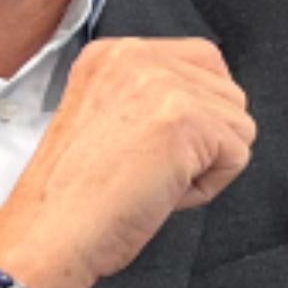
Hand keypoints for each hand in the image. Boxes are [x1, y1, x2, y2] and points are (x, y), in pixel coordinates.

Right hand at [0, 38, 253, 287]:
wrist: (49, 233)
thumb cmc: (74, 197)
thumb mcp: (105, 117)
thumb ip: (151, 98)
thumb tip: (211, 107)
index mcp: (113, 53)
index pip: (202, 61)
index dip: (198, 112)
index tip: (155, 146)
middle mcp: (136, 56)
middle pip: (227, 91)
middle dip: (205, 140)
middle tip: (150, 168)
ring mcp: (161, 84)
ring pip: (238, 124)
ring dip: (207, 164)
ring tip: (153, 180)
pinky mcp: (185, 119)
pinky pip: (237, 155)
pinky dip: (208, 187)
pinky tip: (162, 193)